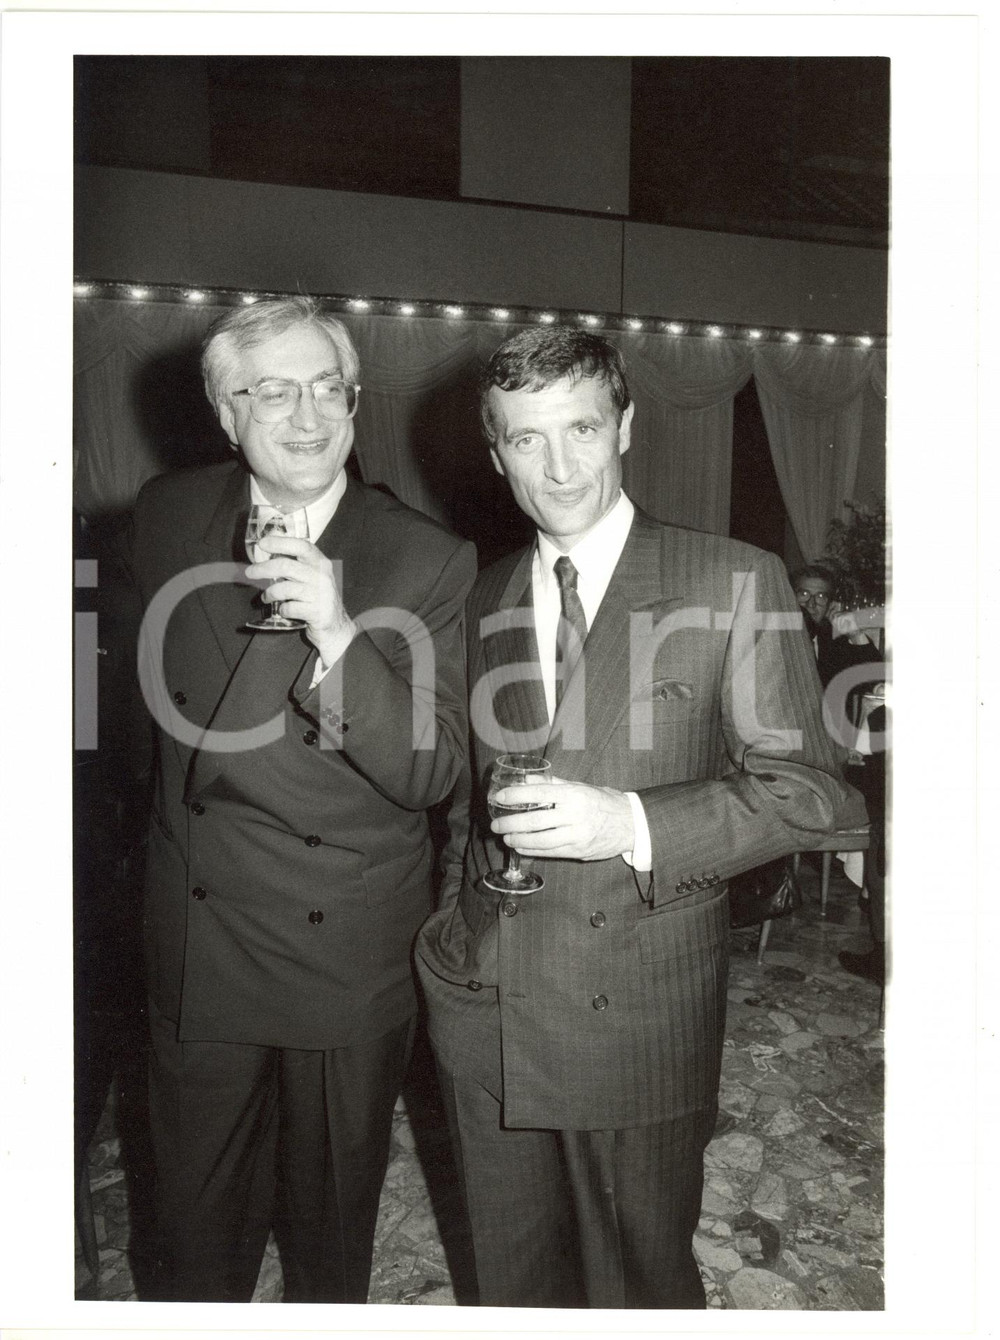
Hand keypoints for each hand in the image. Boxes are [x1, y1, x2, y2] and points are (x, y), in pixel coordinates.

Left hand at [246, 534, 355, 660]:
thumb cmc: (319, 598)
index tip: (263, 543)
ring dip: (270, 593)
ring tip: (266, 597)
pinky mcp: (316, 612)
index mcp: (321, 563)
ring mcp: (320, 594)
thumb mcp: (314, 577)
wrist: (336, 626)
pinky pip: (289, 608)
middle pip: (286, 566)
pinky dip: (282, 610)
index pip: (301, 546)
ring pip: (285, 588)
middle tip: (250, 572)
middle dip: (263, 568)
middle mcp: (322, 576)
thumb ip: (298, 566)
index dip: (280, 543)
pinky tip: (284, 610)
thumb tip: (268, 556)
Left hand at [490, 777, 634, 861]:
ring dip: (519, 840)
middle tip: (496, 824)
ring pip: (541, 841)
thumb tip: (526, 780)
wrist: (631, 824)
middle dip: (511, 823)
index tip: (500, 797)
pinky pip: (550, 852)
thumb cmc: (603, 801)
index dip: (517, 796)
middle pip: (536, 821)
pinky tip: (521, 846)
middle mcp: (575, 815)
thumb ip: (553, 784)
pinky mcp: (579, 851)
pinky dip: (532, 850)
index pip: (539, 794)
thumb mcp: (581, 787)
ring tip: (506, 837)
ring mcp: (577, 835)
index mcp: (574, 794)